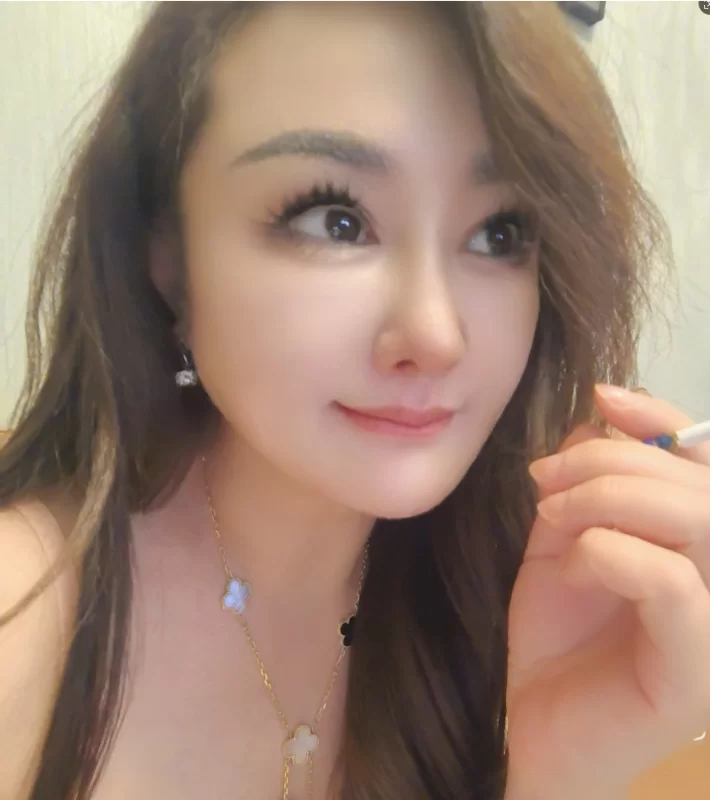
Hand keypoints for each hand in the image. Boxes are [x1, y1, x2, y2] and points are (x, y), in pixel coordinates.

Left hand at [505, 385, 709, 798]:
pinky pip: (673, 583)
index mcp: (689, 541)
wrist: (529, 718)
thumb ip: (585, 482)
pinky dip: (610, 553)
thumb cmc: (554, 631)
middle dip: (610, 460)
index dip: (661, 417)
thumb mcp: (562, 537)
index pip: (702, 461)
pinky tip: (573, 566)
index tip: (602, 395)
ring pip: (696, 518)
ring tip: (552, 515)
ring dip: (609, 497)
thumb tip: (599, 416)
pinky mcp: (695, 669)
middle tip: (545, 480)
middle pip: (696, 482)